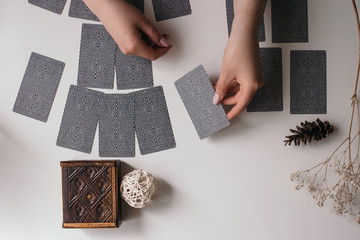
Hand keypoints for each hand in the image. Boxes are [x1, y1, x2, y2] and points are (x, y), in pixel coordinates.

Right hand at [83, 0, 170, 59]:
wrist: (105, 6)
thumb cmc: (119, 11)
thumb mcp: (143, 22)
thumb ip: (155, 34)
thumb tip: (163, 42)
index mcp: (134, 46)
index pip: (154, 55)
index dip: (163, 50)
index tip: (168, 44)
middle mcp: (128, 50)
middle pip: (148, 53)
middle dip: (158, 45)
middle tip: (163, 35)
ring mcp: (124, 48)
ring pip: (143, 50)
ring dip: (150, 42)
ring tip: (150, 28)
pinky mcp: (122, 44)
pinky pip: (136, 46)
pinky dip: (143, 40)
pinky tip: (143, 30)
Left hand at [213, 0, 265, 119]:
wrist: (244, 34)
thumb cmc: (239, 50)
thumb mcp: (227, 73)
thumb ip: (221, 88)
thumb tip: (216, 99)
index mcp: (252, 85)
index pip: (241, 104)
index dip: (232, 112)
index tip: (225, 118)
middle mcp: (255, 82)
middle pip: (239, 97)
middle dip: (226, 98)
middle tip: (214, 100)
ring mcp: (253, 76)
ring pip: (238, 89)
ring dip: (226, 90)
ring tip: (214, 90)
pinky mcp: (250, 71)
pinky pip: (240, 82)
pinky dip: (230, 84)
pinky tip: (220, 83)